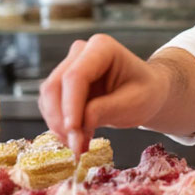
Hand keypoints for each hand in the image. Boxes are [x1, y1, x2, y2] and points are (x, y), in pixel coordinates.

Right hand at [38, 34, 167, 155]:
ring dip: (58, 125)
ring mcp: (68, 67)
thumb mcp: (135, 103)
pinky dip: (59, 125)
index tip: (73, 131)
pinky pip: (50, 106)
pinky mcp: (62, 85)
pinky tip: (78, 137)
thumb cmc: (145, 92)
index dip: (70, 106)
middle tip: (76, 147)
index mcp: (102, 47)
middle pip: (55, 86)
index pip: (76, 76)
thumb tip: (80, 124)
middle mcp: (80, 53)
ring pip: (48, 97)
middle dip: (62, 120)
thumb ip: (107, 110)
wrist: (146, 93)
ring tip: (80, 145)